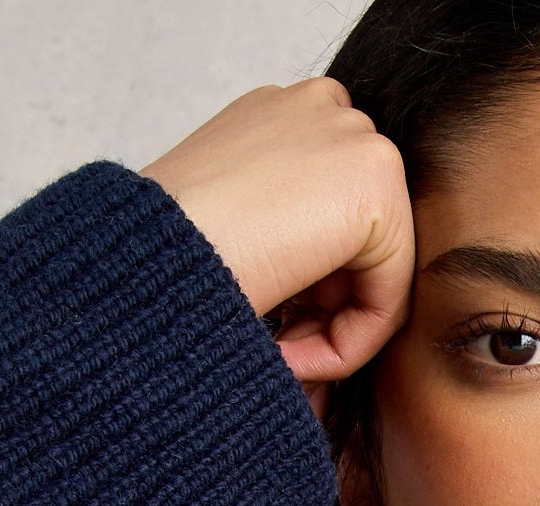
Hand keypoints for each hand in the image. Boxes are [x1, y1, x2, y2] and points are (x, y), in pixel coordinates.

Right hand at [144, 80, 413, 389]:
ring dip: (329, 337)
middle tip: (279, 361)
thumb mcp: (230, 235)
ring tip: (278, 361)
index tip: (269, 341)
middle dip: (321, 317)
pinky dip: (348, 343)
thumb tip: (317, 286)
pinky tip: (291, 355)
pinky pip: (390, 296)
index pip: (328, 226)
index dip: (303, 297)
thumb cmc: (166, 261)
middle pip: (358, 250)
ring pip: (376, 277)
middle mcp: (322, 110)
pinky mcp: (376, 176)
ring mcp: (352, 134)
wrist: (149, 257)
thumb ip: (284, 245)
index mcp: (281, 119)